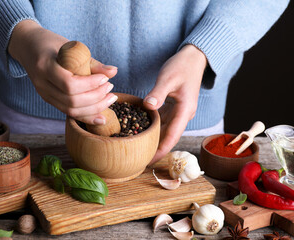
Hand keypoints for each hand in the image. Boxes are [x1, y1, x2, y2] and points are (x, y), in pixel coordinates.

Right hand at [8, 20, 117, 124]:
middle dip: (95, 98)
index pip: (69, 84)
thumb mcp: (70, 47)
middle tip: (110, 88)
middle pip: (71, 101)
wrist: (28, 47)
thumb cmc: (51, 44)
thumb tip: (113, 72)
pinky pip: (68, 112)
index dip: (90, 84)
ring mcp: (44, 94)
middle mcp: (42, 84)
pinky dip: (86, 116)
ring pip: (70, 110)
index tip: (105, 78)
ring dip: (94, 108)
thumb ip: (92, 62)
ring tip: (110, 98)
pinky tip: (101, 117)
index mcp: (45, 66)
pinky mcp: (49, 100)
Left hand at [143, 44, 206, 163]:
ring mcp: (178, 113)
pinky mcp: (173, 109)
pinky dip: (153, 128)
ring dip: (154, 140)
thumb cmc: (182, 66)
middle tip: (139, 159)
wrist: (193, 59)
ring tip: (138, 149)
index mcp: (185, 110)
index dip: (162, 149)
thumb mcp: (168, 78)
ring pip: (165, 131)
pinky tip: (141, 132)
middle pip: (169, 137)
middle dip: (156, 149)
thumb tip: (149, 106)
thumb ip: (158, 93)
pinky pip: (162, 122)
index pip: (173, 136)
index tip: (151, 160)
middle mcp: (183, 115)